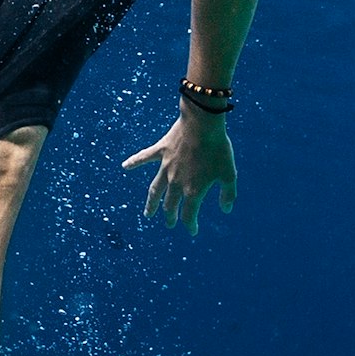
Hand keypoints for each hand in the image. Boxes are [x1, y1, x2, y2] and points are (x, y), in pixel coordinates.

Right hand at [122, 107, 238, 233]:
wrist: (203, 124)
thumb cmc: (218, 149)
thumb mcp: (229, 174)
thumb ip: (228, 194)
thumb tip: (226, 209)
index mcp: (193, 191)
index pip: (189, 215)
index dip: (190, 225)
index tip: (192, 231)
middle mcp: (176, 183)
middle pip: (170, 205)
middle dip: (170, 217)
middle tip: (169, 223)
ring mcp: (166, 167)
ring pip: (155, 190)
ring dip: (151, 203)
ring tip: (148, 214)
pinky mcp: (161, 151)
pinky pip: (144, 158)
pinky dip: (134, 162)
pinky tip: (125, 166)